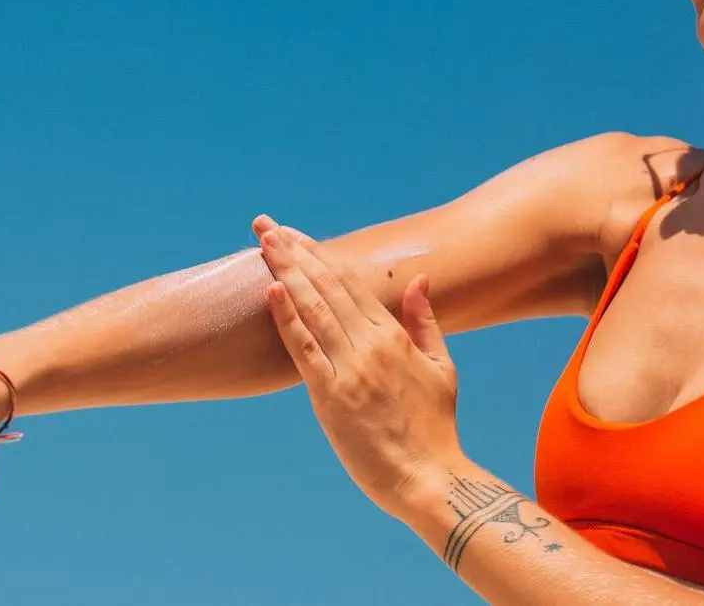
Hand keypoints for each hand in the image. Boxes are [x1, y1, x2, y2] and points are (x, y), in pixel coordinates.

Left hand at [255, 217, 461, 517]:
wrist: (430, 478)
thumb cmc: (434, 427)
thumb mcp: (441, 368)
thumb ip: (425, 322)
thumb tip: (419, 280)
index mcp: (392, 336)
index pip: (349, 282)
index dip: (318, 254)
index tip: (294, 233)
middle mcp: (369, 345)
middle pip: (326, 286)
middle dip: (294, 251)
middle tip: (264, 224)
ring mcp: (349, 368)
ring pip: (313, 308)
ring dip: (286, 271)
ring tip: (263, 241)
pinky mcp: (331, 396)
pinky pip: (304, 349)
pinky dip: (287, 317)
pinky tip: (271, 289)